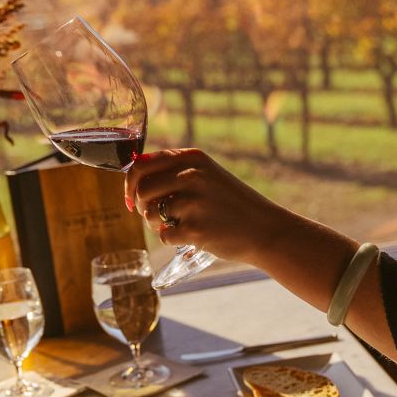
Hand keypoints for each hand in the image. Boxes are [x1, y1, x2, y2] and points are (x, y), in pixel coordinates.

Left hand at [125, 149, 294, 264]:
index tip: (130, 197)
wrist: (267, 230)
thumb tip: (132, 176)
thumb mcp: (207, 174)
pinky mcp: (194, 229)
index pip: (140, 164)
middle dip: (140, 205)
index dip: (129, 183)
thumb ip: (173, 170)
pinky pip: (164, 236)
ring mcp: (193, 202)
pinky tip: (192, 235)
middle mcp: (191, 175)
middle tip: (153, 215)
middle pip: (141, 190)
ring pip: (149, 213)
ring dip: (155, 223)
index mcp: (192, 158)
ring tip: (176, 224)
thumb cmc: (231, 203)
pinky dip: (173, 239)